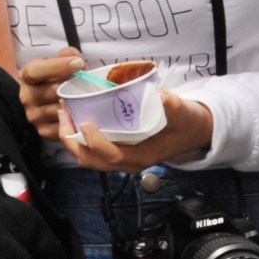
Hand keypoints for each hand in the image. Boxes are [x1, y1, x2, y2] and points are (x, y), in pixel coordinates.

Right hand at [19, 50, 85, 143]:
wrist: (57, 102)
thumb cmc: (63, 80)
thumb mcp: (65, 64)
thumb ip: (69, 56)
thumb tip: (71, 54)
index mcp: (27, 76)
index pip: (35, 70)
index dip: (57, 66)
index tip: (79, 63)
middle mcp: (26, 96)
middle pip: (52, 91)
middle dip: (74, 87)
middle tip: (93, 84)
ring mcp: (33, 116)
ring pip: (59, 110)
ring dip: (77, 105)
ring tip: (93, 100)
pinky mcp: (43, 131)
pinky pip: (62, 127)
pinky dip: (75, 121)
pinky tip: (86, 114)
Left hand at [65, 92, 215, 171]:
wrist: (194, 130)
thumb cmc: (188, 123)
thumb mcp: (184, 113)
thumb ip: (172, 106)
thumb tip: (160, 96)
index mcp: (142, 156)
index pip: (111, 156)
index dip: (94, 142)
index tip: (84, 122)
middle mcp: (127, 161)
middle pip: (90, 160)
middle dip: (71, 140)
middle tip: (64, 112)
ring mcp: (120, 156)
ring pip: (87, 155)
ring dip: (71, 137)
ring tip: (64, 112)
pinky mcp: (117, 148)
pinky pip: (90, 147)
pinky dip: (78, 135)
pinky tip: (74, 114)